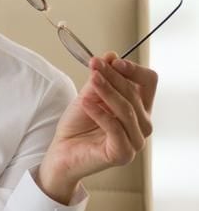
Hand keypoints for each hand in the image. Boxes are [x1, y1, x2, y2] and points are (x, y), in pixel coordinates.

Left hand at [37, 52, 157, 203]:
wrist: (62, 152)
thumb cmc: (77, 126)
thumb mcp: (88, 96)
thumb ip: (100, 79)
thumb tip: (111, 56)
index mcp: (139, 109)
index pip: (148, 83)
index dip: (133, 70)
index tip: (112, 61)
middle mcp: (141, 125)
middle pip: (135, 94)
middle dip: (113, 77)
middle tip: (95, 64)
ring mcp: (134, 141)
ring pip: (126, 110)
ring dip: (107, 91)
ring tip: (91, 79)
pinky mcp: (122, 154)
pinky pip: (115, 128)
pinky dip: (100, 112)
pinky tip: (85, 102)